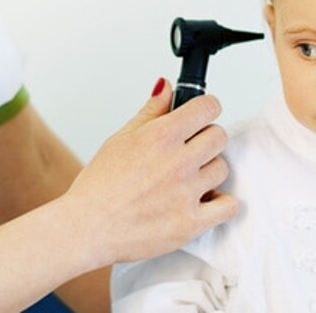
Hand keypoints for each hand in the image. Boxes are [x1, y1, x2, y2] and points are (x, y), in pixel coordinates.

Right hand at [65, 78, 237, 265]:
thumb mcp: (120, 139)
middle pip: (219, 137)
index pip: (207, 108)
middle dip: (207, 139)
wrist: (86, 228)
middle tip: (191, 149)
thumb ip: (150, 111)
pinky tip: (205, 201)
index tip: (203, 114)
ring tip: (188, 178)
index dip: (206, 108)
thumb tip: (166, 87)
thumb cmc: (99, 186)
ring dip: (209, 171)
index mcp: (160, 137)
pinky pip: (229, 207)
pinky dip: (221, 203)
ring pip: (222, 168)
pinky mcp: (191, 223)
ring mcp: (186, 193)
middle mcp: (177, 162)